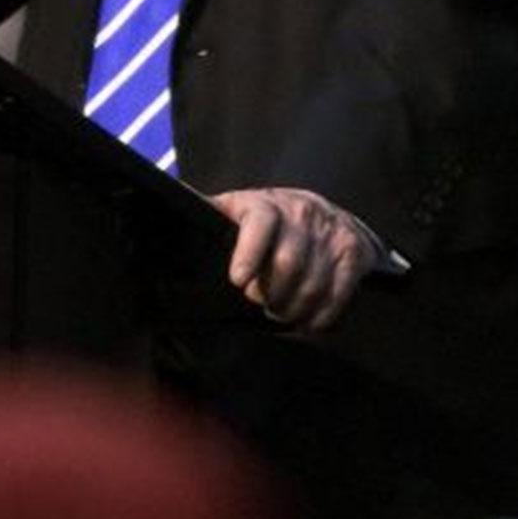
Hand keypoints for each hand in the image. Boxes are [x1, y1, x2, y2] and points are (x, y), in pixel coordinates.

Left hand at [213, 186, 375, 331]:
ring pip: (313, 284)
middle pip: (288, 262)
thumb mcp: (237, 208)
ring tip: (280, 313)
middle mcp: (301, 213)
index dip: (248, 251)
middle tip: (261, 303)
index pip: (260, 221)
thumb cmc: (268, 218)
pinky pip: (338, 294)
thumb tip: (164, 198)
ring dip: (293, 309)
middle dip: (271, 294)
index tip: (238, 280)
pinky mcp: (353, 253)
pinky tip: (306, 320)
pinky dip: (320, 316)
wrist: (328, 213)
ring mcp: (330, 232)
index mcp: (265, 203)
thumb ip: (207, 209)